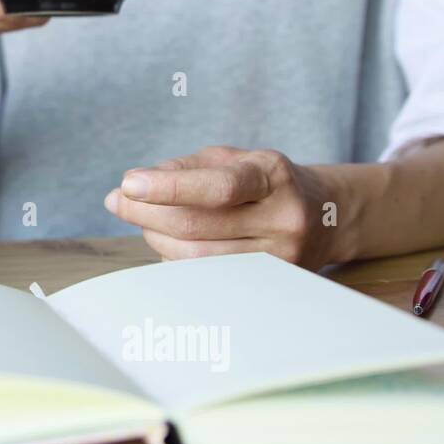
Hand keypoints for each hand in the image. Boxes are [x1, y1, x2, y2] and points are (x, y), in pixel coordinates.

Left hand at [104, 146, 339, 268]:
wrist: (326, 215)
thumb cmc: (262, 182)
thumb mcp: (233, 159)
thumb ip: (184, 168)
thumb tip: (131, 188)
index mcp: (273, 177)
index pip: (218, 187)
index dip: (168, 187)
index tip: (128, 183)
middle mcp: (283, 220)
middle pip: (198, 227)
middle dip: (146, 213)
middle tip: (118, 200)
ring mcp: (280, 258)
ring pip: (196, 258)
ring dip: (154, 237)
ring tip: (142, 218)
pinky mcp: (270, 284)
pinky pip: (205, 276)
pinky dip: (174, 257)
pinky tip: (166, 239)